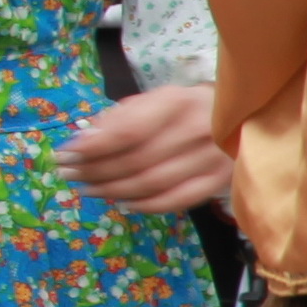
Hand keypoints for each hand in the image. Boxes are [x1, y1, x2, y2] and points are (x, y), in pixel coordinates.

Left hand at [63, 83, 232, 213]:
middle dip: (94, 171)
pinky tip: (123, 202)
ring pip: (151, 183)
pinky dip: (144, 205)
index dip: (93, 147)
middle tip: (69, 176)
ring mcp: (212, 158)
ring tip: (89, 190)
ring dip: (112, 190)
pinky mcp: (218, 180)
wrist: (242, 117)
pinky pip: (174, 201)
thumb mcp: (153, 100)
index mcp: (178, 101)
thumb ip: (118, 118)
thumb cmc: (184, 109)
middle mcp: (198, 129)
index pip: (128, 131)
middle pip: (135, 161)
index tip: (65, 155)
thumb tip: (83, 142)